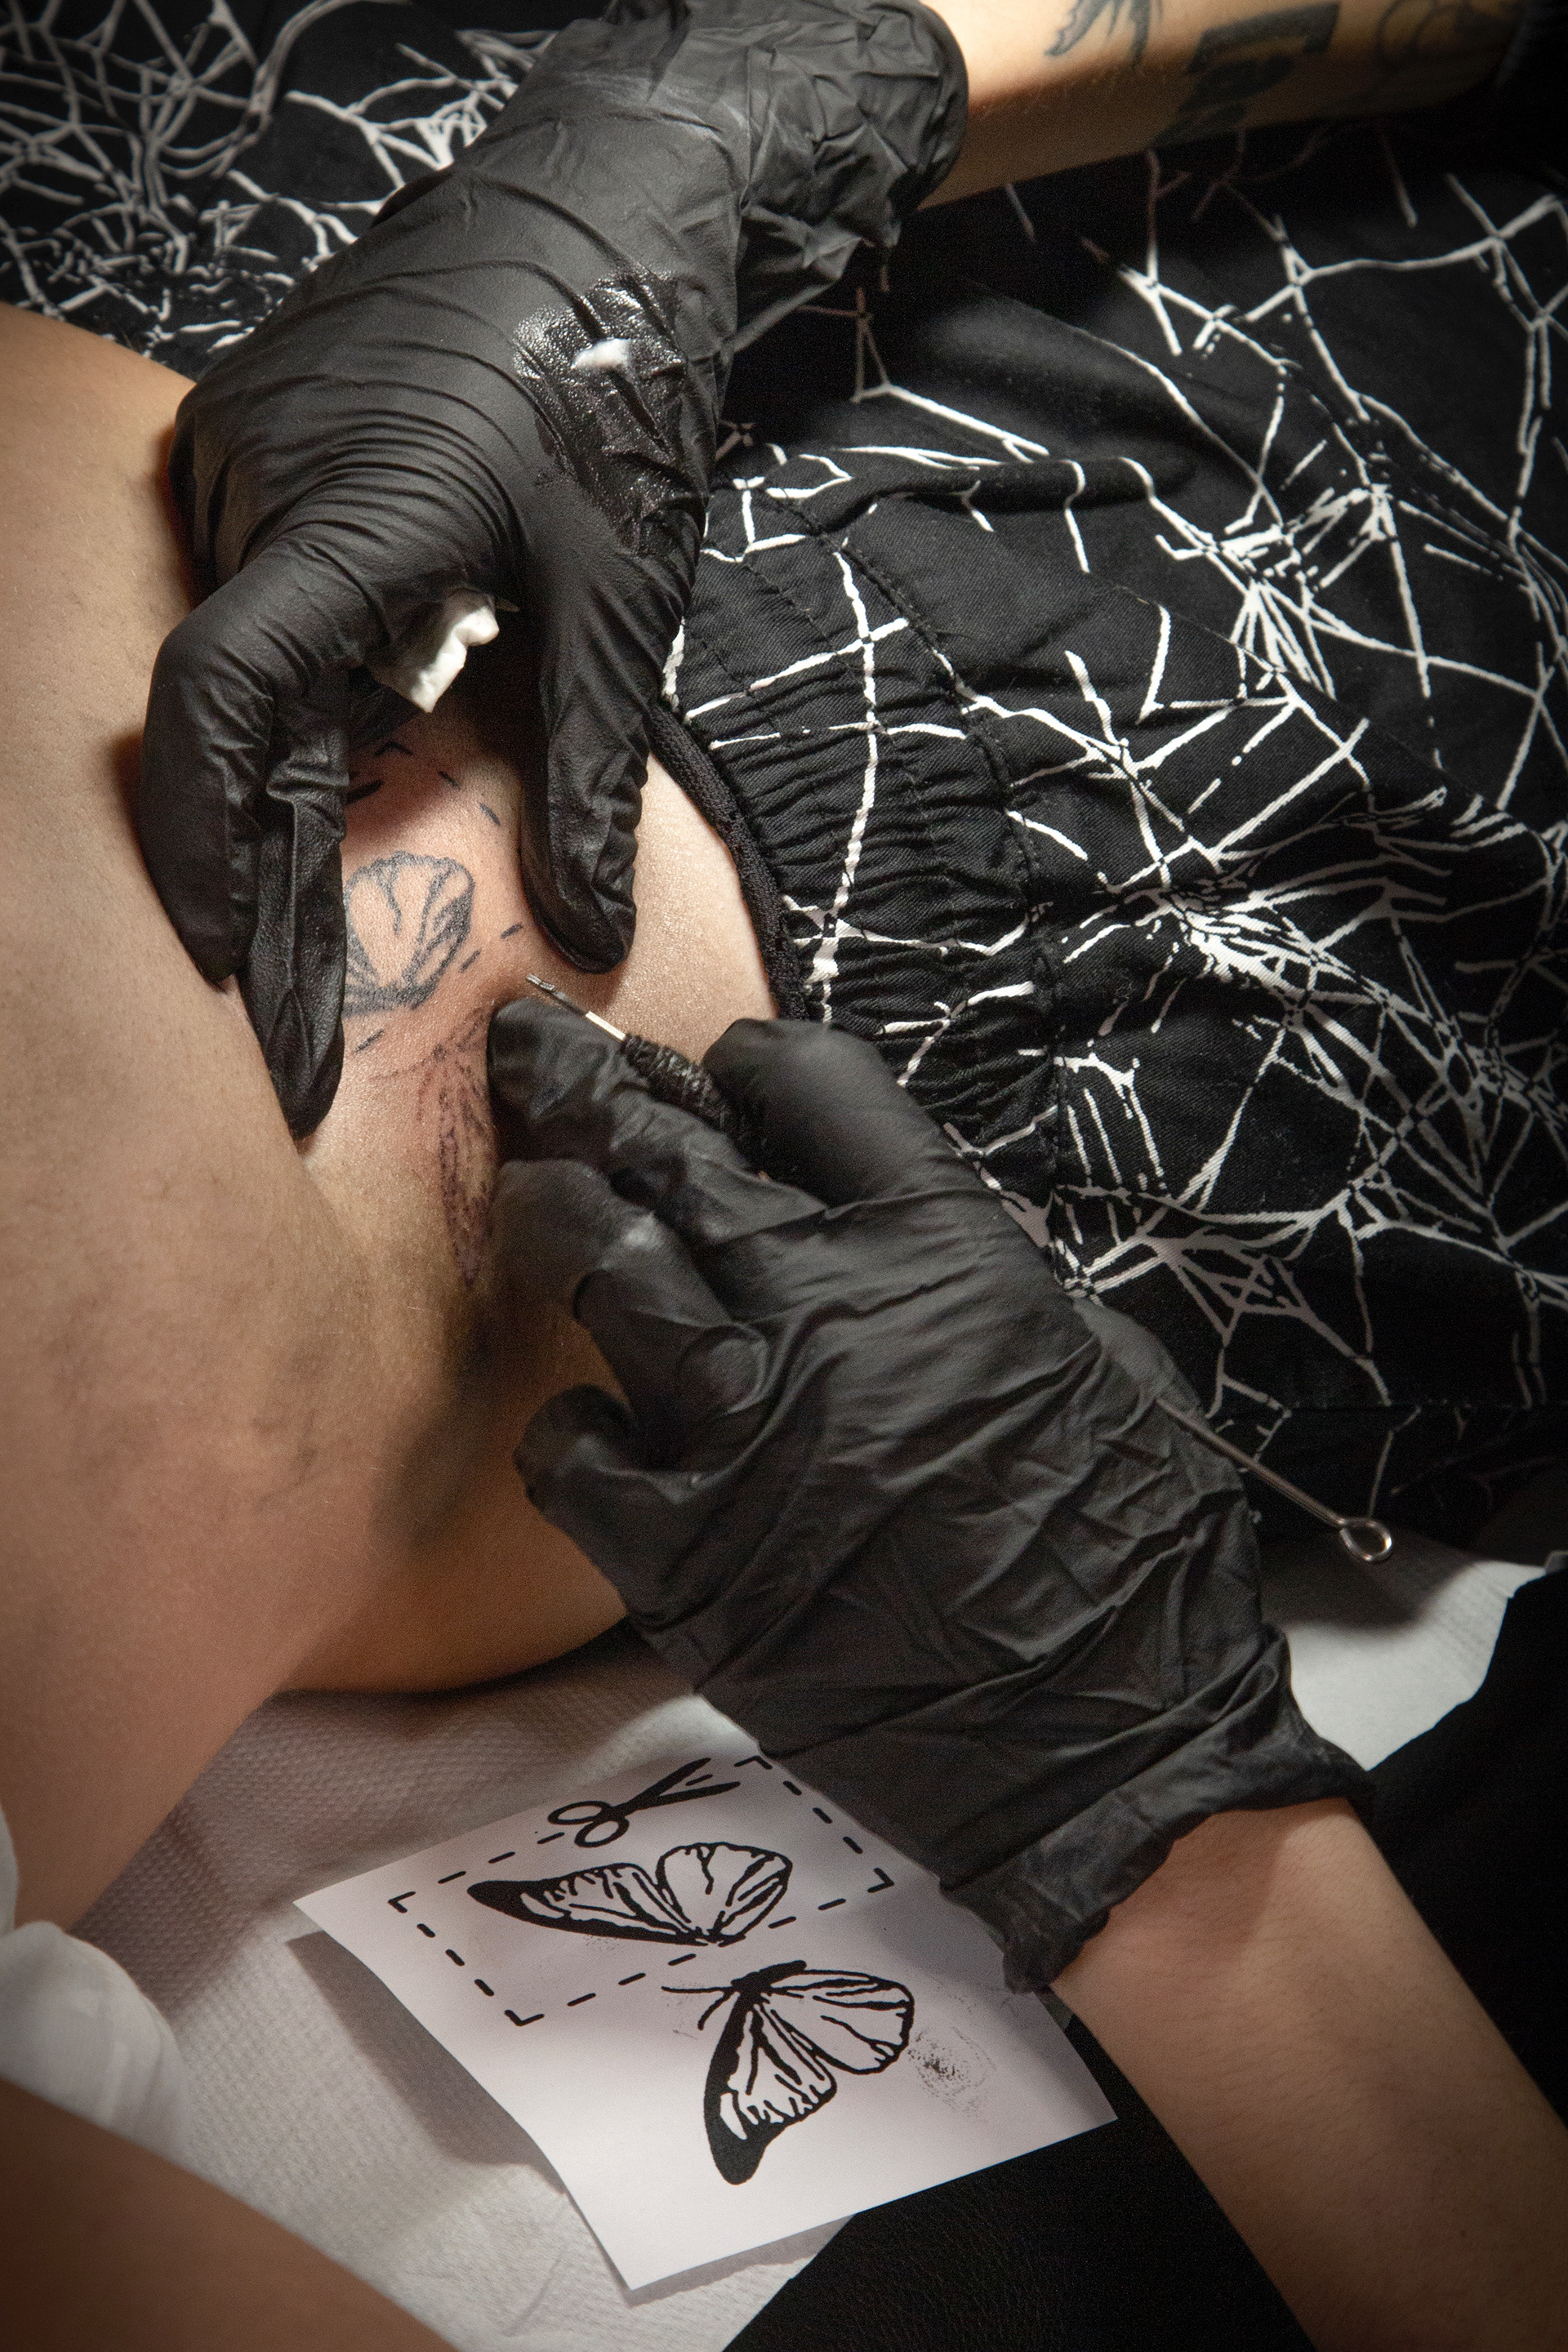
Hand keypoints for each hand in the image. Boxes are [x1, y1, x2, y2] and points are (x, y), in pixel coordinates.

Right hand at [140, 0, 965, 1135]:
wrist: (600, 213)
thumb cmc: (618, 386)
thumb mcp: (619, 600)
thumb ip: (591, 770)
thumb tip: (592, 932)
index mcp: (349, 513)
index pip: (224, 693)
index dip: (210, 839)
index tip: (229, 958)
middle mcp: (258, 481)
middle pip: (231, 712)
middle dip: (260, 871)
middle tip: (284, 1022)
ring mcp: (242, 454)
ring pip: (241, 662)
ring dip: (289, 780)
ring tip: (308, 926)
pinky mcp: (254, 445)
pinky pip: (257, 597)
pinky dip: (304, 691)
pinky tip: (352, 749)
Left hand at [485, 1003, 1363, 1985]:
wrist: (1106, 1751)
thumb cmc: (1137, 1560)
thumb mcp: (1106, 1362)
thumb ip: (991, 1281)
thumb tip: (915, 1242)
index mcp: (946, 1250)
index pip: (812, 1087)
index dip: (751, 1064)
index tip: (723, 1069)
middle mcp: (826, 1309)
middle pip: (669, 1151)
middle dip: (588, 1083)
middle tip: (534, 1050)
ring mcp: (737, 1428)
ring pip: (597, 1262)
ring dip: (552, 1209)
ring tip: (528, 1186)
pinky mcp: (679, 1553)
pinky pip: (569, 1448)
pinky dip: (566, 1423)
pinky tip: (584, 1422)